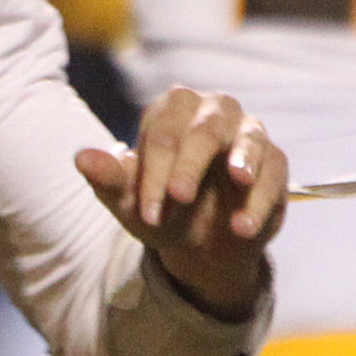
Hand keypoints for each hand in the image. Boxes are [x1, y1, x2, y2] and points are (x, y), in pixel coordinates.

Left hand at [77, 87, 284, 319]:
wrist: (201, 244)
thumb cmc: (162, 207)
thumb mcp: (132, 201)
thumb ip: (109, 179)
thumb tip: (80, 158)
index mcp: (171, 112)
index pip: (163, 133)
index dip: (154, 171)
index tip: (146, 211)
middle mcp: (213, 112)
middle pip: (204, 129)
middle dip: (189, 165)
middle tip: (178, 198)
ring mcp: (247, 134)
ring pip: (249, 138)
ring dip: (244, 161)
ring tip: (237, 180)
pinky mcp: (275, 162)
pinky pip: (274, 172)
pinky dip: (260, 198)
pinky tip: (243, 226)